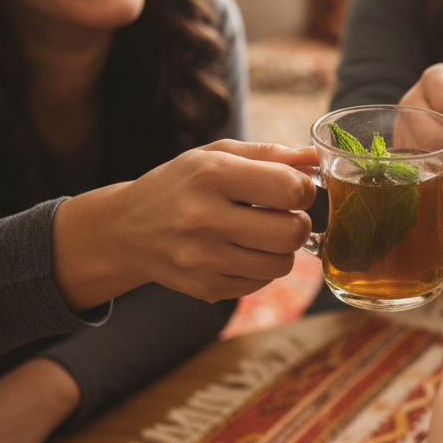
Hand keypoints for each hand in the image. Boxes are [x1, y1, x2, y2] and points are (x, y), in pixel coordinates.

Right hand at [54, 141, 317, 308]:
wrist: (126, 229)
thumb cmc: (181, 184)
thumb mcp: (217, 155)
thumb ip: (271, 155)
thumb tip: (317, 159)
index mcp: (210, 175)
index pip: (289, 188)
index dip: (303, 190)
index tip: (292, 189)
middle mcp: (202, 218)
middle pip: (292, 233)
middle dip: (299, 223)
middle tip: (282, 215)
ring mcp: (201, 259)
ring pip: (281, 264)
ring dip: (282, 249)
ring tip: (261, 233)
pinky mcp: (204, 287)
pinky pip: (261, 283)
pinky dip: (260, 267)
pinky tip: (240, 251)